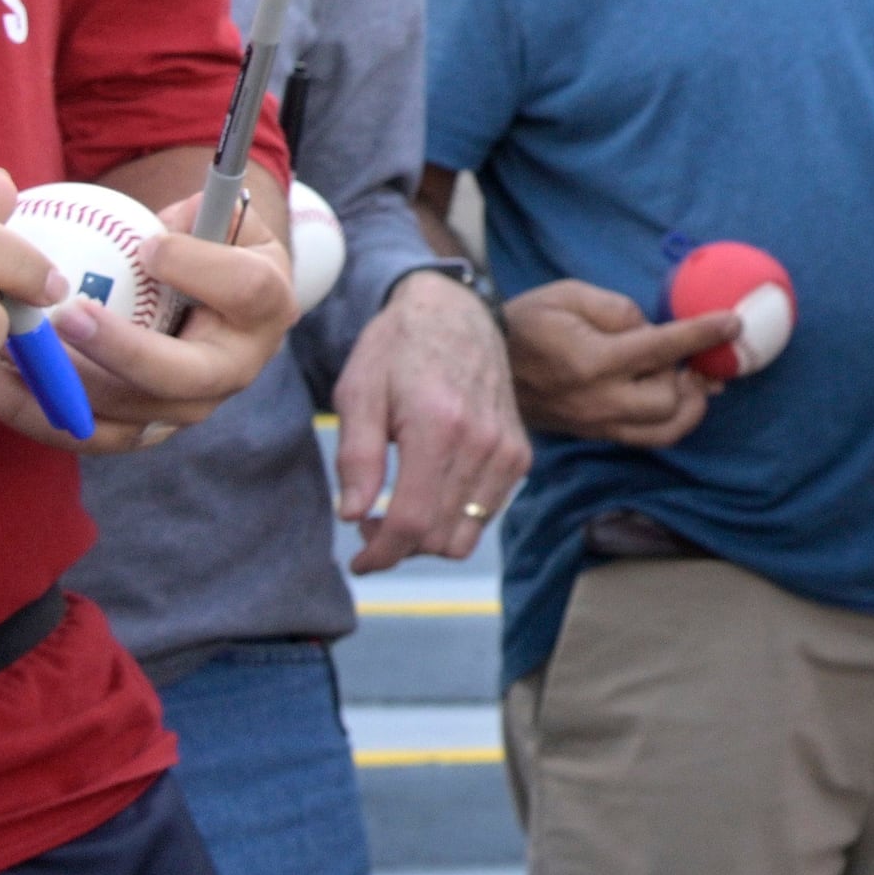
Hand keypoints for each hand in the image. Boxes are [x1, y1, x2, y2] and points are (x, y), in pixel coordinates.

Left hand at [0, 171, 294, 454]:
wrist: (211, 306)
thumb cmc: (206, 246)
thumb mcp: (212, 216)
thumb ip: (186, 209)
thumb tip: (145, 221)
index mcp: (265, 306)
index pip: (246, 290)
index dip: (199, 268)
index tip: (148, 245)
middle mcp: (235, 368)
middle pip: (183, 375)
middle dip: (122, 351)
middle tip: (67, 316)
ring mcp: (186, 409)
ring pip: (124, 416)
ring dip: (60, 385)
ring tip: (3, 347)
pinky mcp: (141, 431)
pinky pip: (85, 435)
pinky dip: (31, 410)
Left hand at [338, 271, 535, 567]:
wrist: (455, 313)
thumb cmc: (397, 348)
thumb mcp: (358, 393)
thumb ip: (357, 457)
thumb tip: (354, 516)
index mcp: (438, 426)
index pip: (414, 521)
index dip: (381, 554)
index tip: (359, 562)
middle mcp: (482, 443)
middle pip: (441, 536)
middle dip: (399, 547)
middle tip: (369, 524)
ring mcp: (508, 450)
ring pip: (467, 534)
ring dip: (428, 538)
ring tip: (398, 510)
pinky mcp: (519, 454)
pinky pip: (487, 512)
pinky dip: (455, 518)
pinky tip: (429, 492)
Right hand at [500, 280, 741, 448]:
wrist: (487, 360)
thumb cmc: (529, 320)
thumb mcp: (570, 295)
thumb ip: (619, 310)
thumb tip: (655, 330)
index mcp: (592, 361)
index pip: (662, 349)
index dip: (702, 334)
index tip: (733, 323)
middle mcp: (598, 400)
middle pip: (669, 401)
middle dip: (687, 376)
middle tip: (691, 356)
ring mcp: (596, 423)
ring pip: (664, 431)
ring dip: (689, 406)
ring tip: (691, 380)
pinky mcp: (594, 433)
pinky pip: (645, 438)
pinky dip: (669, 420)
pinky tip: (674, 395)